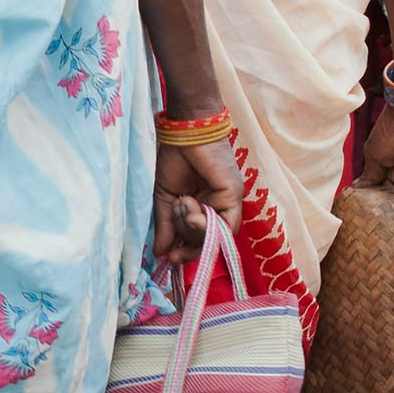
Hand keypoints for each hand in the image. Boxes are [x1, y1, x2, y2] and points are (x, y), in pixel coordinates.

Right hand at [150, 141, 239, 261]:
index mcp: (200, 208)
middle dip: (185, 235)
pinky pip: (225, 226)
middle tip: (176, 213)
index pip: (197, 241)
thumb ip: (165, 226)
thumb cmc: (173, 159)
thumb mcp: (164, 199)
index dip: (185, 253)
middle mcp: (216, 208)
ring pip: (214, 236)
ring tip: (183, 203)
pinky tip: (192, 211)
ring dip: (193, 227)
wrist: (182, 133)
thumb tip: (160, 253)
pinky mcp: (233, 196)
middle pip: (204, 241)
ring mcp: (227, 203)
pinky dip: (206, 226)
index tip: (169, 259)